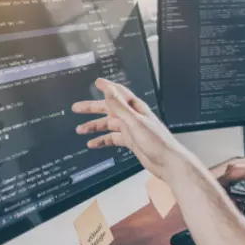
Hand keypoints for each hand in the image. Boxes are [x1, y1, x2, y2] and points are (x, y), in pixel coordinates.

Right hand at [72, 79, 187, 181]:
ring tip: (80, 129)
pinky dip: (103, 140)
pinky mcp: (131, 141)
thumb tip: (108, 90)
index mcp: (135, 108)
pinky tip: (93, 144)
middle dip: (93, 108)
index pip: (119, 93)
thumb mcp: (135, 122)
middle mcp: (133, 117)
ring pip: (109, 125)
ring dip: (95, 126)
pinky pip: (113, 139)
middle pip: (110, 109)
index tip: (97, 82)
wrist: (167, 162)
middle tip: (77, 108)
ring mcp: (132, 129)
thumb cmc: (156, 141)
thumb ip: (120, 107)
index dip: (108, 87)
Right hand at [218, 149, 244, 215]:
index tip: (228, 207)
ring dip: (231, 196)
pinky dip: (233, 191)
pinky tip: (242, 198)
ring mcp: (232, 168)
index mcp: (234, 171)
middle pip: (221, 187)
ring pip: (225, 185)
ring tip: (242, 205)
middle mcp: (230, 168)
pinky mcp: (235, 169)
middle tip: (239, 209)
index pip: (219, 186)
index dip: (221, 198)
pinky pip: (229, 182)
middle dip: (228, 199)